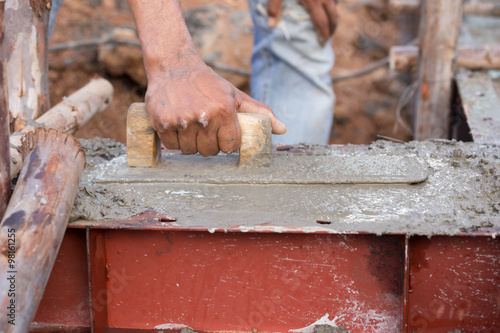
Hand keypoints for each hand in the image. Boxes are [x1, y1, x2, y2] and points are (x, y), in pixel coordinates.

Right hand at [145, 59, 286, 155]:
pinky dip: (174, 141)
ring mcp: (181, 120)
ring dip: (191, 143)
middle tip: (205, 129)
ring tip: (191, 127)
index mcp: (224, 110)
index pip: (229, 146)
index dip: (226, 142)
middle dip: (208, 144)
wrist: (174, 66)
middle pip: (209, 151)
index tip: (221, 135)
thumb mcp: (235, 95)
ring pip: (189, 151)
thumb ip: (259, 112)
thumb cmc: (208, 84)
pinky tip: (178, 126)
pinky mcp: (162, 122)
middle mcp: (203, 116)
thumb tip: (283, 130)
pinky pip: (171, 146)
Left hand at [267, 0, 338, 45]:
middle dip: (332, 29)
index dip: (324, 36)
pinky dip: (333, 3)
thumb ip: (274, 7)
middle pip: (334, 17)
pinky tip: (326, 7)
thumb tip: (271, 25)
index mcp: (313, 1)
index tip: (323, 44)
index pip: (322, 23)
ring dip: (333, 16)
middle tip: (328, 37)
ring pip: (336, 5)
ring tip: (328, 24)